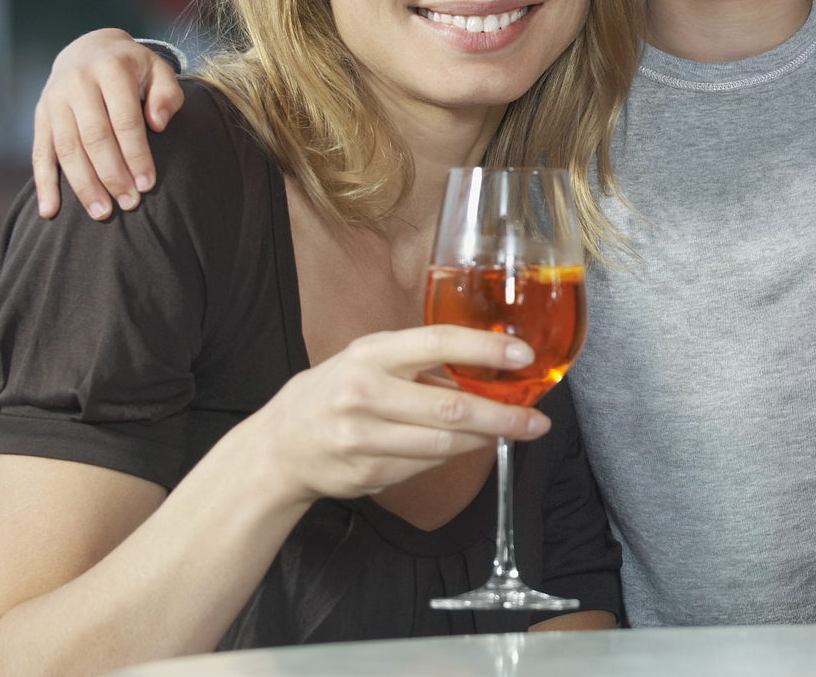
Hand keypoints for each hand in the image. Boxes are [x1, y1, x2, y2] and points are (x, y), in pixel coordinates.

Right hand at [33, 29, 183, 220]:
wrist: (88, 48)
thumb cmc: (133, 68)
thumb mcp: (158, 70)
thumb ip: (166, 94)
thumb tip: (158, 124)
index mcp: (111, 70)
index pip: (125, 120)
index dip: (136, 155)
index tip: (148, 184)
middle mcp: (78, 83)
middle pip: (94, 138)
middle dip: (112, 175)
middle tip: (129, 204)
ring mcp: (54, 100)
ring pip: (66, 149)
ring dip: (83, 185)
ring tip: (101, 213)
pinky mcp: (40, 116)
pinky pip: (40, 153)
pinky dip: (44, 184)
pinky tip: (50, 211)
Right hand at [242, 325, 549, 503]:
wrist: (278, 448)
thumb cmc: (333, 392)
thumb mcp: (368, 359)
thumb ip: (418, 360)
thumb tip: (487, 364)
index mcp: (369, 355)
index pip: (436, 342)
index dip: (485, 347)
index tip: (524, 354)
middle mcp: (364, 395)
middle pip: (450, 408)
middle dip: (503, 416)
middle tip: (537, 420)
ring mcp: (364, 439)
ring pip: (444, 444)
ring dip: (484, 439)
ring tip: (510, 431)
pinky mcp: (368, 474)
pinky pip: (426, 464)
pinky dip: (452, 455)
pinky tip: (464, 445)